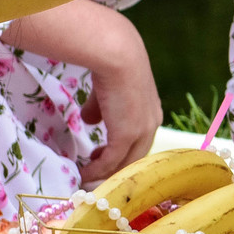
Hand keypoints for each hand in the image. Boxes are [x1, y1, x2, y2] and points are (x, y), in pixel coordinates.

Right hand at [77, 12, 162, 183]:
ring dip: (105, 173)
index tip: (101, 156)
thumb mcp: (106, 91)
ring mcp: (141, 132)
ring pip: (124, 164)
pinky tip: (82, 173)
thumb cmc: (111, 66)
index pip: (139, 142)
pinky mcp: (126, 136)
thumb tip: (87, 121)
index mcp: (151, 113)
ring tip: (86, 177)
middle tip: (93, 173)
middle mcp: (151, 125)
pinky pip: (110, 162)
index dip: (122, 153)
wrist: (117, 56)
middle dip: (114, 168)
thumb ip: (99, 108)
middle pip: (135, 158)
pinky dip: (96, 171)